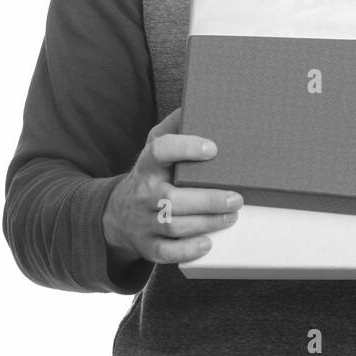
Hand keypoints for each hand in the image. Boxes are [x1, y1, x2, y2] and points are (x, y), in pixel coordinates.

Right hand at [102, 108, 242, 267]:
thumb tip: (196, 104)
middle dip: (208, 200)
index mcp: (148, 165)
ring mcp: (144, 222)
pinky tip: (208, 243)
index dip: (185, 148)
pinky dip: (188, 250)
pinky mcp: (149, 246)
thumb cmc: (150, 176)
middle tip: (236, 198)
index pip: (160, 151)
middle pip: (172, 198)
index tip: (212, 148)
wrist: (119, 214)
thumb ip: (173, 128)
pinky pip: (167, 252)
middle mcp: (144, 193)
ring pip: (174, 225)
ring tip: (231, 215)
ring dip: (207, 222)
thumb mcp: (154, 148)